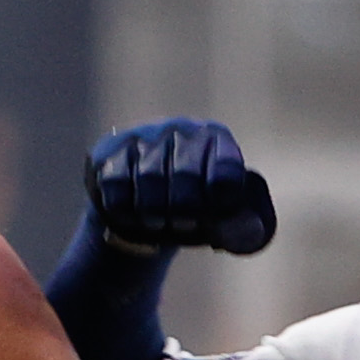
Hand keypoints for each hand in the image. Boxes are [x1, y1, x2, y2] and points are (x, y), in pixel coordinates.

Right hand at [82, 119, 275, 256]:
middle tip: (183, 224)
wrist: (143, 217)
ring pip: (149, 179)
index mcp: (216, 140)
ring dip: (153, 214)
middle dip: (185, 211)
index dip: (220, 202)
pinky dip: (125, 211)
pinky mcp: (108, 153)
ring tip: (157, 222)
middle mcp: (180, 129)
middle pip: (186, 174)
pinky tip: (132, 214)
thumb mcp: (223, 226)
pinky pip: (115, 186)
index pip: (226, 168)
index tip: (211, 216)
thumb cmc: (192, 216)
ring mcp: (142, 137)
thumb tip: (250, 230)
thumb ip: (245, 230)